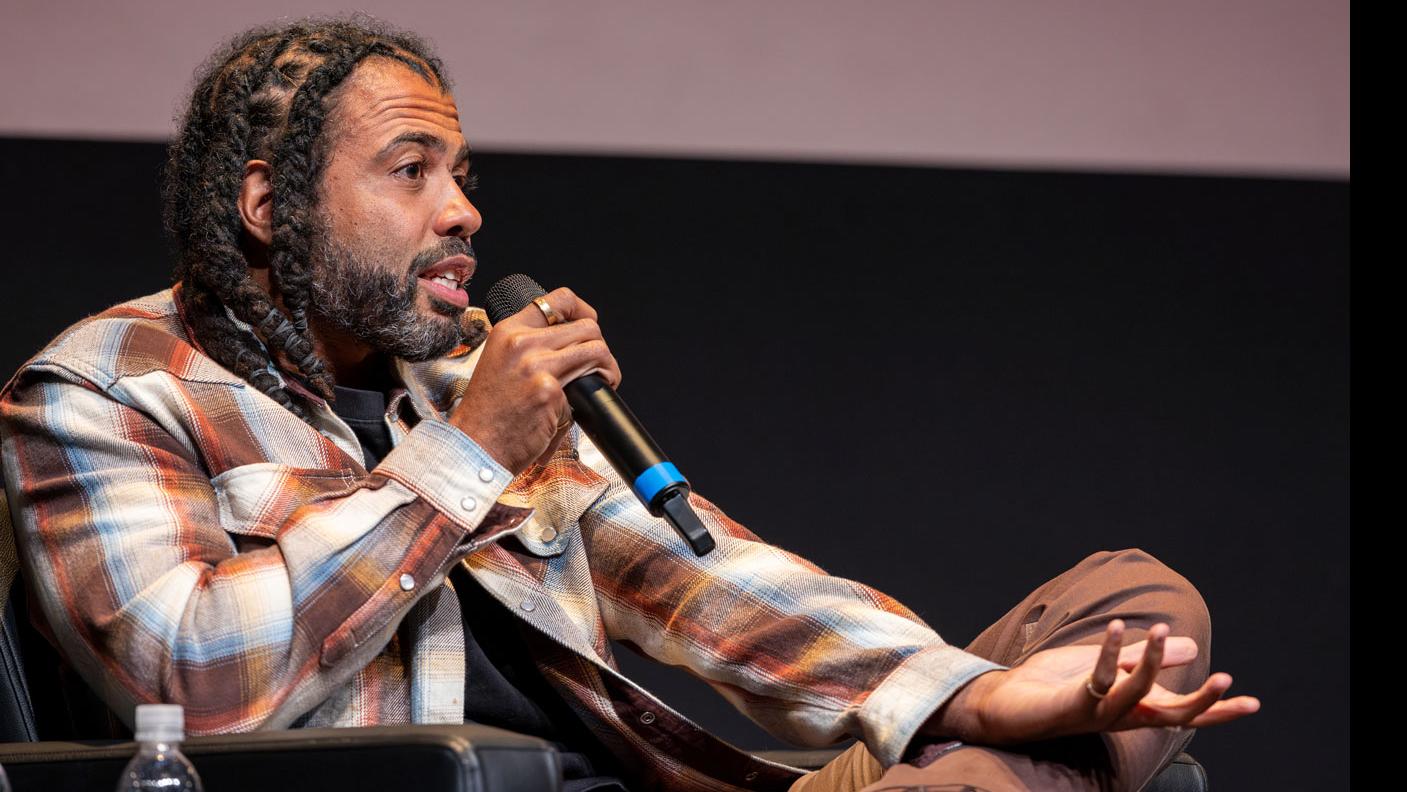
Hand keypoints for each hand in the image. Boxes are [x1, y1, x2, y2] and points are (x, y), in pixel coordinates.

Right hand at [449, 287, 620, 474]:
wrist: (475, 444)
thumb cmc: (488, 412)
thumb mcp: (499, 361)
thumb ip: (529, 346)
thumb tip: (568, 341)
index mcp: (509, 330)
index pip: (559, 299)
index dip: (584, 311)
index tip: (590, 325)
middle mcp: (523, 342)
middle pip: (588, 327)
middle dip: (601, 348)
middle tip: (600, 368)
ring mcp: (538, 366)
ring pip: (596, 351)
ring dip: (608, 368)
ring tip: (602, 382)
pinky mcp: (551, 392)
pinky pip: (586, 388)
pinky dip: (585, 402)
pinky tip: (574, 411)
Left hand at [926, 620, 1259, 744]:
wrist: (1007, 703)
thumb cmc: (1056, 686)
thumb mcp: (1109, 665)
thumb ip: (1143, 657)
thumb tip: (1187, 646)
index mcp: (1135, 708)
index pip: (1184, 712)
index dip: (1217, 710)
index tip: (1253, 703)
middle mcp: (1123, 716)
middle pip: (1173, 716)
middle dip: (1201, 701)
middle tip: (1226, 680)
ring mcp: (1100, 713)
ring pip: (1139, 694)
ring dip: (1154, 662)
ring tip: (1165, 631)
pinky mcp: (1075, 704)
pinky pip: (1099, 677)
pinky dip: (1110, 651)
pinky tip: (1117, 627)